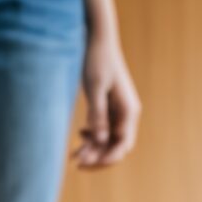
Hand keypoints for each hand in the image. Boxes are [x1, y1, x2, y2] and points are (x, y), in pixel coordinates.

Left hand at [73, 31, 140, 168]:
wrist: (98, 38)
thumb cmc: (97, 59)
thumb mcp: (94, 87)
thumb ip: (97, 114)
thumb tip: (98, 140)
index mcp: (128, 111)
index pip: (123, 145)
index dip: (107, 158)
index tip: (89, 163)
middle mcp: (127, 115)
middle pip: (116, 147)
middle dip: (98, 157)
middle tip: (77, 163)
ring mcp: (119, 112)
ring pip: (108, 140)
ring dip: (93, 149)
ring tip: (73, 154)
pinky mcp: (110, 107)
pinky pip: (104, 130)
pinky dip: (93, 136)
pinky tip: (80, 134)